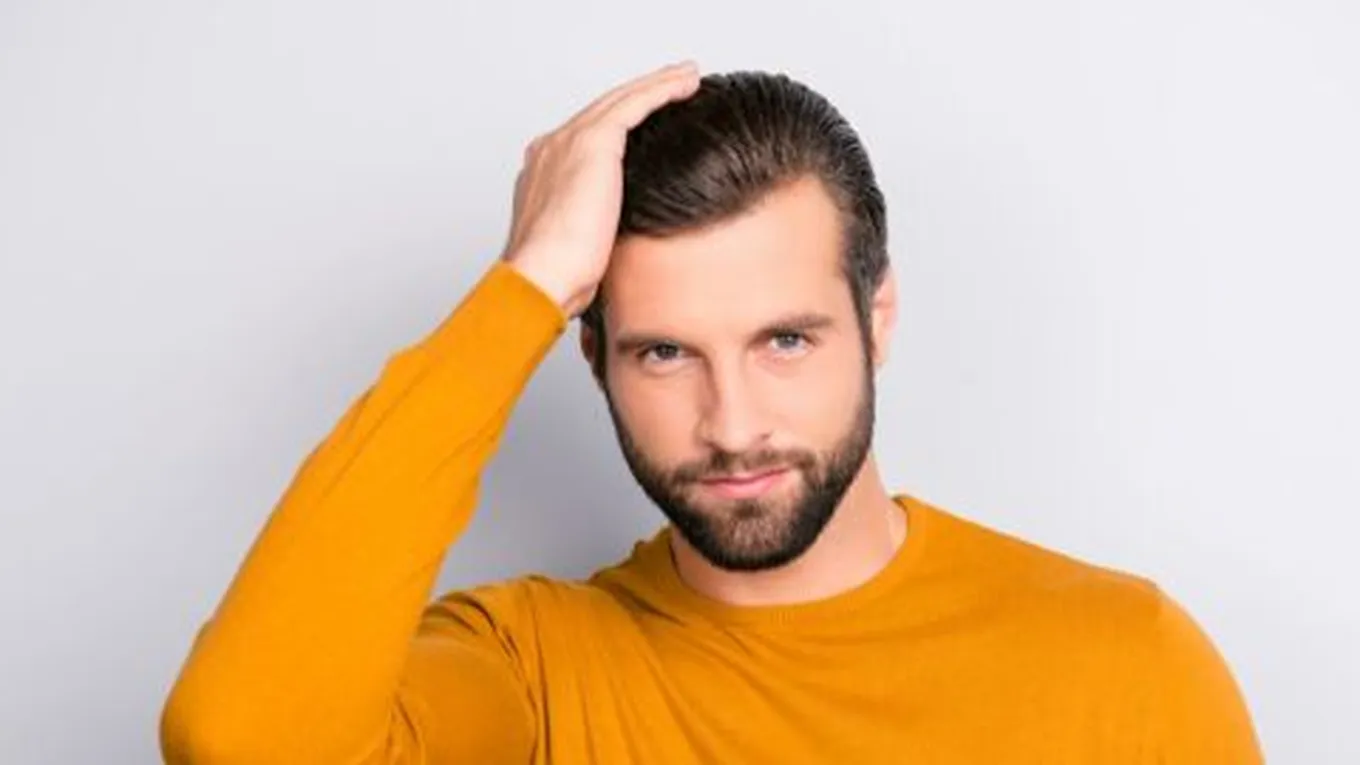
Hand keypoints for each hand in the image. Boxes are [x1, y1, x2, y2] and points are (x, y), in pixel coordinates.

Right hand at [501, 61, 701, 317]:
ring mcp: (569, 141)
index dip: (619, 126)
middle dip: (640, 95)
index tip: (646, 124)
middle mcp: (552, 149)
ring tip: (687, 76)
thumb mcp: (579, 250)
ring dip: (657, 84)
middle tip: (672, 84)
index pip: (587, 138)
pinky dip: (662, 89)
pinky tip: (686, 84)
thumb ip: (594, 232)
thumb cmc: (557, 279)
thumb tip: (614, 242)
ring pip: (621, 100)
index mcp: (544, 174)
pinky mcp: (593, 142)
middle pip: (604, 111)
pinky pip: (635, 103)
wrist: (541, 277)